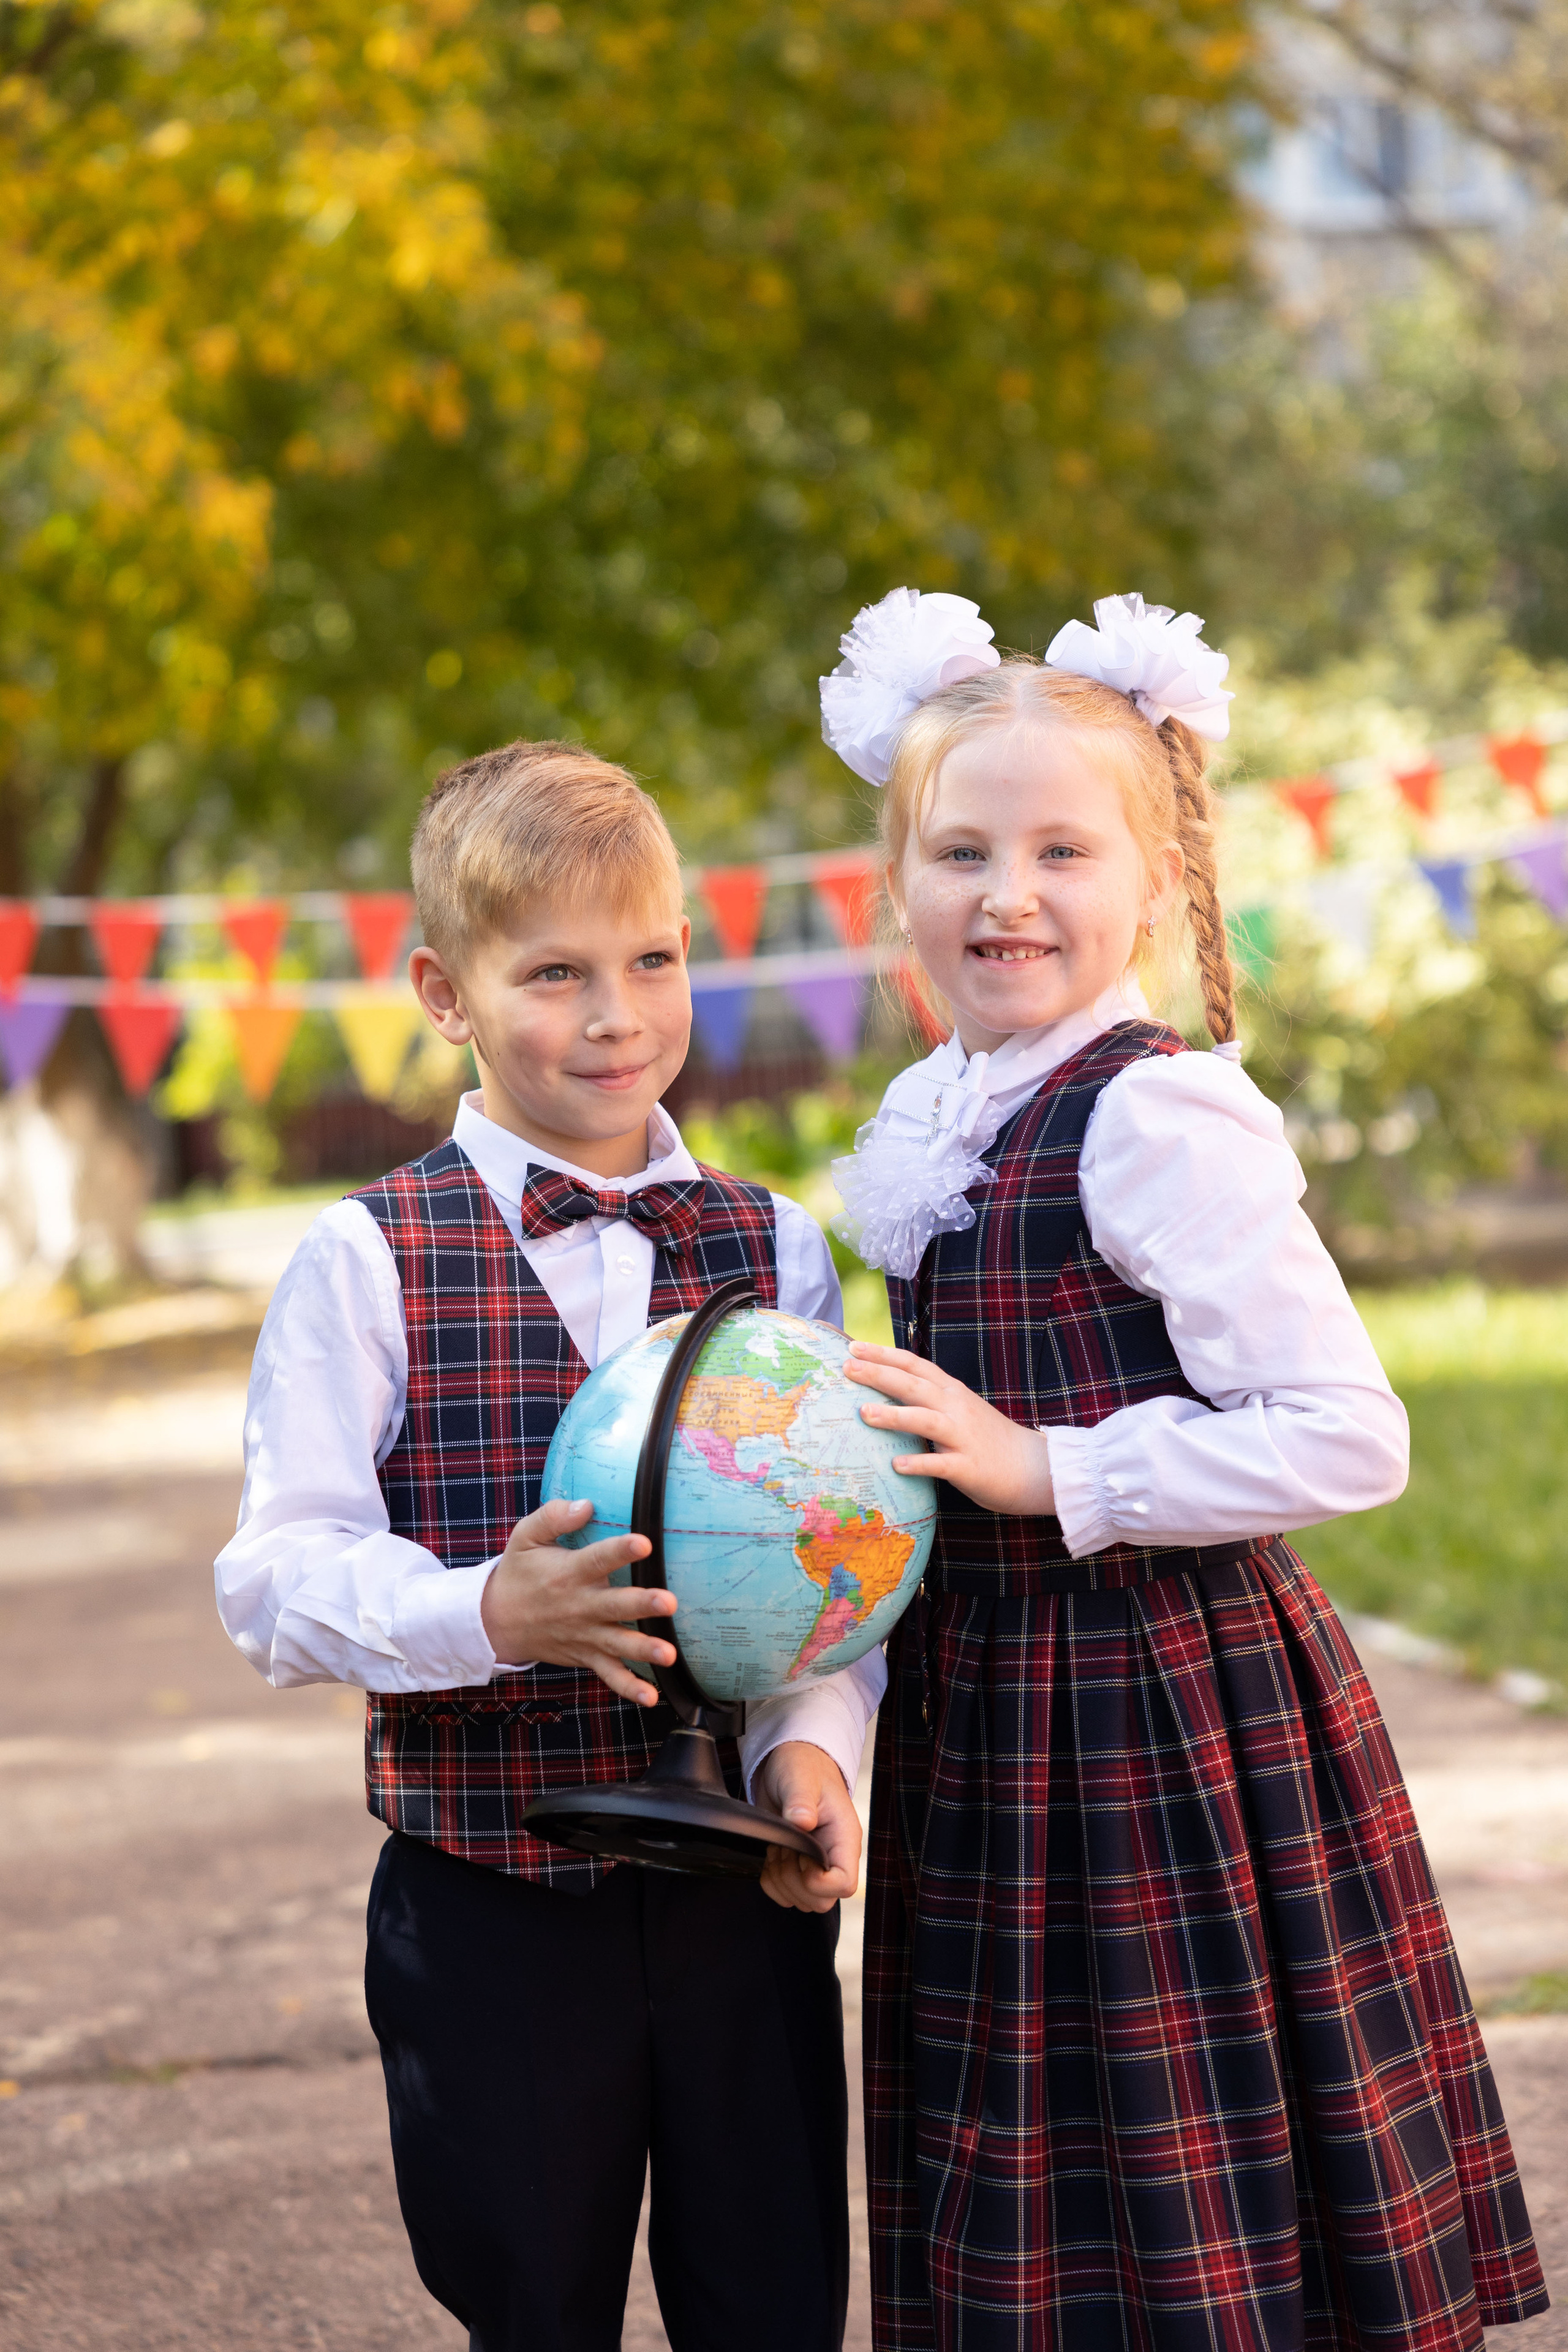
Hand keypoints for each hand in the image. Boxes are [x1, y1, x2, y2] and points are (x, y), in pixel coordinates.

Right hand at [480, 1497, 676, 1706]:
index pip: (597, 1559)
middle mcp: (580, 1606)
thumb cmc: (518, 1573)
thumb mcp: (525, 1537)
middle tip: (668, 1602)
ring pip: (618, 1644)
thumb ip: (553, 1516)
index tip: (643, 1543)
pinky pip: (609, 1675)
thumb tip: (586, 1504)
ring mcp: (585, 1635)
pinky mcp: (586, 1655)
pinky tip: (651, 1696)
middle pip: (615, 1605)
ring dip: (644, 1650)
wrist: (495, 1622)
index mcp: (568, 1573)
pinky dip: (629, 1687)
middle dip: (642, 1604)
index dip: (620, 1550)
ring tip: (669, 1655)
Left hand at [755, 1742, 861, 1912]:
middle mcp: (833, 1856)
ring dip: (781, 1880)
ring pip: (802, 1902)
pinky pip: (785, 1896)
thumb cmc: (803, 1767)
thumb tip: (802, 1822)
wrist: (791, 1763)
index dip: (819, 1883)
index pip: (844, 1884)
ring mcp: (815, 1865)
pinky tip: (770, 1856)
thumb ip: (801, 1799)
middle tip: (783, 1849)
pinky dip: (771, 1883)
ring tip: (777, 1847)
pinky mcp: (796, 1867)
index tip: (800, 1858)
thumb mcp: (800, 1777)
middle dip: (794, 1882)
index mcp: (844, 1838)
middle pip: (822, 1901)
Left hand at [845, 1341, 1055, 1516]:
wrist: (1034, 1467)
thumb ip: (929, 1399)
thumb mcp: (959, 1409)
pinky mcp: (969, 1467)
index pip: (914, 1364)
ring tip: (864, 1413)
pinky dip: (920, 1463)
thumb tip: (888, 1391)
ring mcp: (963, 1437)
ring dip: (894, 1416)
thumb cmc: (987, 1439)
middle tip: (847, 1367)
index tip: (853, 1346)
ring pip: (926, 1420)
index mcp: (951, 1391)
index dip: (883, 1354)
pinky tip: (897, 1465)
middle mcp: (955, 1408)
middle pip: (913, 1385)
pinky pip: (941, 1464)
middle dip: (878, 1374)